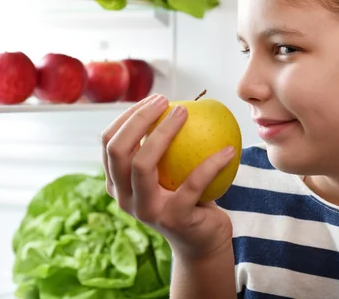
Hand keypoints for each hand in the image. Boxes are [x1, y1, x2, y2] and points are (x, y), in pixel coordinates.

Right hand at [101, 93, 235, 258]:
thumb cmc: (187, 196)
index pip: (109, 141)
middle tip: (165, 101)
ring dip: (164, 132)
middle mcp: (124, 198)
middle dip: (138, 119)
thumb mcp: (167, 171)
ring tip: (186, 112)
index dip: (128, 115)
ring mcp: (146, 211)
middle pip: (118, 150)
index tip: (155, 99)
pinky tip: (229, 148)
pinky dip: (212, 162)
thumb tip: (175, 101)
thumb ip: (162, 145)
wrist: (202, 239)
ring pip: (143, 164)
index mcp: (117, 182)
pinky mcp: (173, 219)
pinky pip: (193, 183)